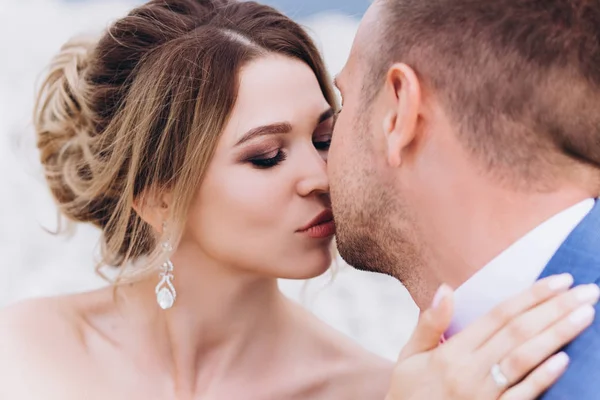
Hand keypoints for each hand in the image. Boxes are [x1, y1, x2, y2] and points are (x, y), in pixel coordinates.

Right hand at [385, 274, 598, 399]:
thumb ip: (428, 323)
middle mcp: (469, 370)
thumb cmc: (409, 391)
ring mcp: (482, 395)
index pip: (499, 316)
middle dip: (555, 308)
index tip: (559, 280)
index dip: (531, 296)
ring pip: (525, 359)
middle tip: (587, 290)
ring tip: (585, 315)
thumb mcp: (410, 355)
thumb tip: (446, 289)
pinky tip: (565, 360)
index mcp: (451, 352)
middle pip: (518, 332)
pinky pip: (522, 396)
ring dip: (557, 335)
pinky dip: (543, 377)